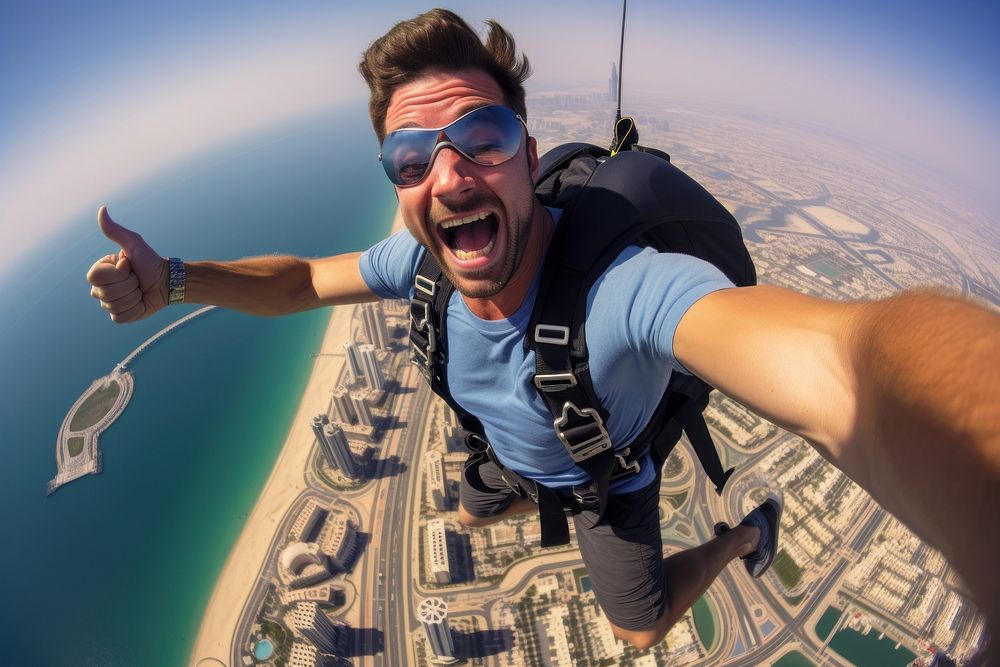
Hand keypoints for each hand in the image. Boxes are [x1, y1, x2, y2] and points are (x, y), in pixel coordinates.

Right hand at [86, 206, 168, 321]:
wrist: (167, 281)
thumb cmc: (150, 261)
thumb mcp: (134, 243)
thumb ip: (116, 230)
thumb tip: (102, 209)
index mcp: (99, 271)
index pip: (95, 277)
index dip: (117, 273)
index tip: (129, 266)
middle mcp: (100, 288)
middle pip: (105, 294)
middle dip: (128, 285)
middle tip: (137, 279)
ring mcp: (109, 303)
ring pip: (113, 306)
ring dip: (133, 297)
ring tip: (140, 289)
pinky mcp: (120, 316)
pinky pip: (121, 317)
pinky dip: (135, 310)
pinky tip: (141, 301)